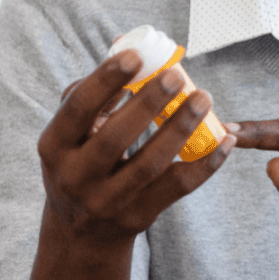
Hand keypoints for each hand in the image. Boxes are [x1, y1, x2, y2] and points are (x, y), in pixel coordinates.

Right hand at [37, 51, 235, 245]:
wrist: (80, 232)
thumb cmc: (80, 162)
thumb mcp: (71, 133)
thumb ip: (95, 94)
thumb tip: (128, 47)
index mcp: (54, 146)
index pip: (78, 108)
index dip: (105, 80)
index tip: (135, 55)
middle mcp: (75, 177)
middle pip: (115, 138)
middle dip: (149, 104)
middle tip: (177, 76)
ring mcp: (107, 202)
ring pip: (150, 164)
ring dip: (181, 128)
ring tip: (204, 99)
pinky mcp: (138, 217)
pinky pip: (178, 188)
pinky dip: (205, 164)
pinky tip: (224, 142)